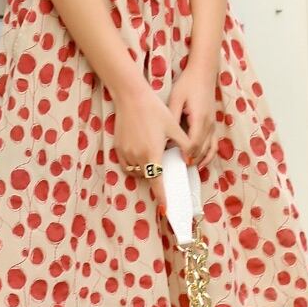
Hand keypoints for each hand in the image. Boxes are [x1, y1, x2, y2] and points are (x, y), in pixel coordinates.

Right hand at [112, 86, 191, 215]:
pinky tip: (139, 152)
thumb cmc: (155, 110)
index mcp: (153, 154)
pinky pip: (125, 164)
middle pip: (147, 177)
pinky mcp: (118, 147)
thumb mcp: (174, 127)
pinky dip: (133, 164)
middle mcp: (137, 157)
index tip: (165, 210)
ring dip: (144, 170)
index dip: (162, 197)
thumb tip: (189, 160)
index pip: (157, 183)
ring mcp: (126, 152)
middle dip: (155, 176)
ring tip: (151, 156)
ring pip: (136, 171)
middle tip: (161, 165)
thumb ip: (184, 145)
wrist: (132, 96)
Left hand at [167, 64, 218, 170]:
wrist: (203, 73)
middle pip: (202, 149)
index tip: (176, 161)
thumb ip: (172, 118)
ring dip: (201, 159)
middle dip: (191, 160)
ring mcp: (213, 125)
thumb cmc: (188, 84)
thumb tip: (165, 136)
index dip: (186, 154)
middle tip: (178, 169)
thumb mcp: (176, 99)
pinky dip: (209, 154)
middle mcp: (209, 124)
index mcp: (199, 119)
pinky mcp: (213, 123)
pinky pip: (214, 144)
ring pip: (210, 149)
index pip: (194, 143)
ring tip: (189, 168)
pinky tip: (201, 161)